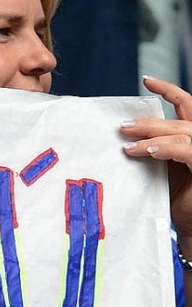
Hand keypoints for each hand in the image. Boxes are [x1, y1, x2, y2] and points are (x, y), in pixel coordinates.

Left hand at [121, 76, 191, 243]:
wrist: (191, 226)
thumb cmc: (176, 199)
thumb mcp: (160, 169)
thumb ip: (151, 150)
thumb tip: (122, 138)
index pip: (185, 105)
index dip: (169, 90)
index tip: (147, 81)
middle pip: (178, 120)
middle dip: (148, 122)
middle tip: (123, 127)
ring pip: (181, 133)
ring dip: (153, 136)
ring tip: (129, 144)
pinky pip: (187, 150)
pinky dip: (166, 148)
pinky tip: (147, 151)